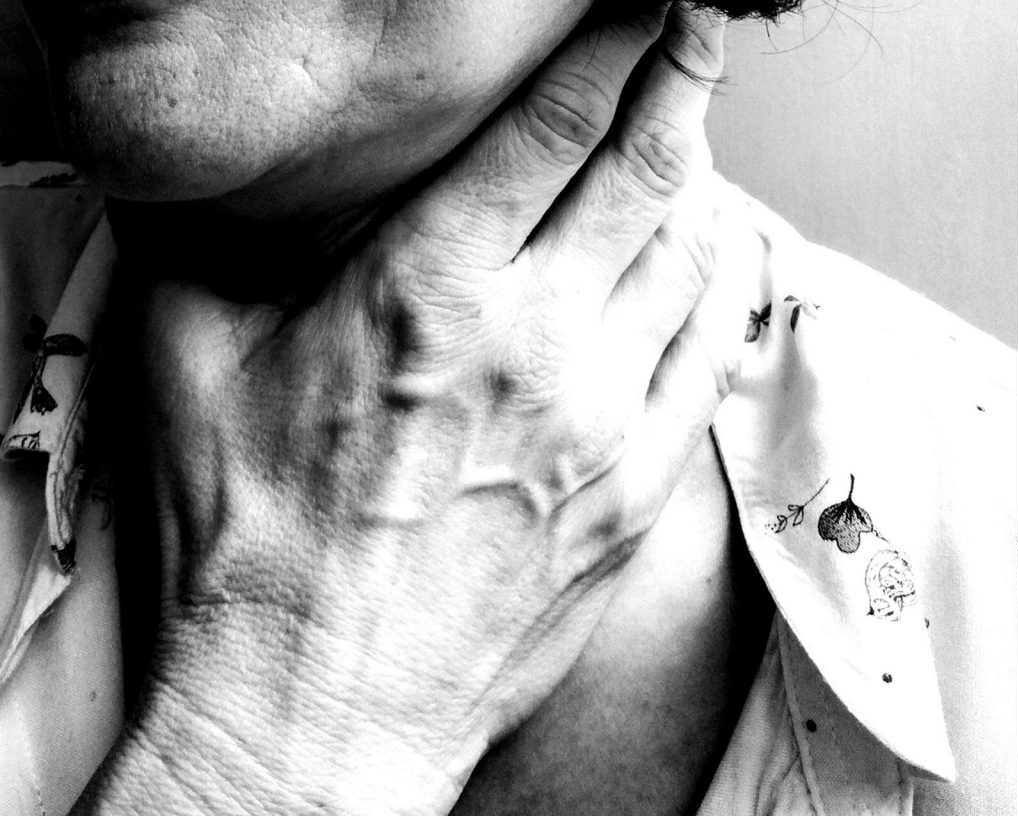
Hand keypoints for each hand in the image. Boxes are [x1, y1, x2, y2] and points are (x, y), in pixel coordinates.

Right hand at [78, 6, 732, 814]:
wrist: (321, 700)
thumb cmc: (252, 550)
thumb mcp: (189, 369)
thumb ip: (209, 257)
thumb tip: (207, 198)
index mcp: (427, 291)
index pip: (553, 127)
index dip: (610, 48)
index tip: (643, 12)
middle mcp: (536, 343)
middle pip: (647, 169)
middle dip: (681, 80)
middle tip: (696, 34)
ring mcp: (603, 421)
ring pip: (693, 258)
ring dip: (700, 181)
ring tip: (692, 141)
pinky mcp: (634, 492)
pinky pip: (710, 359)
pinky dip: (724, 291)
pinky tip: (718, 261)